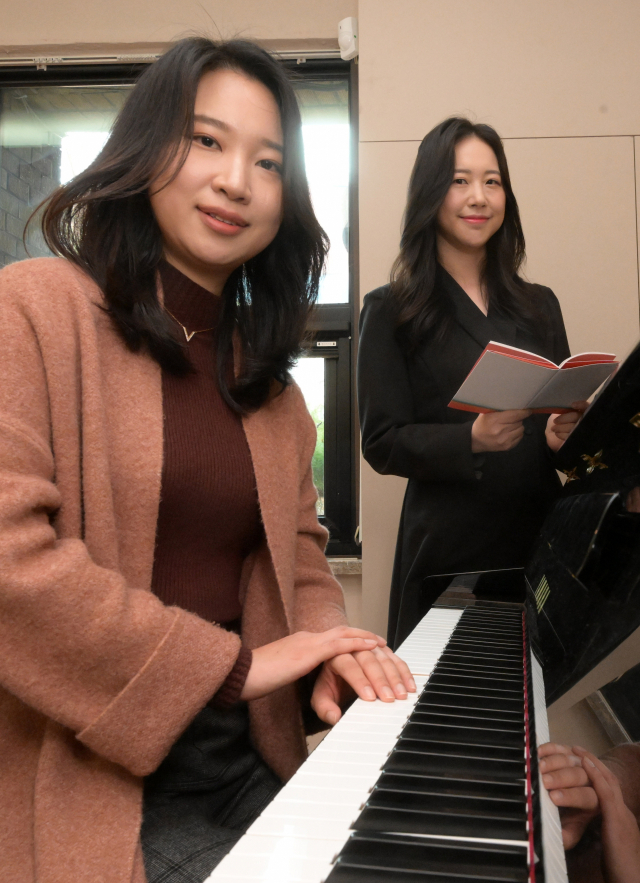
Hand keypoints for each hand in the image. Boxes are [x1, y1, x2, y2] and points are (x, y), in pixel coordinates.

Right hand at [240, 627, 384, 701]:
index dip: (350, 639)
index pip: (331, 638)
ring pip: (345, 638)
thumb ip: (293, 674)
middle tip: (382, 643)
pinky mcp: (308, 652)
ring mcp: (308, 643)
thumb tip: (301, 681)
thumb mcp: (279, 675)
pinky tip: (370, 649)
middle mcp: (307, 638)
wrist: (238, 673)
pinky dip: (357, 645)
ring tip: (383, 648)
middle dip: (363, 638)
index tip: (365, 643)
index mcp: (300, 643)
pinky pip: (339, 646)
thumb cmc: (253, 678)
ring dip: (365, 644)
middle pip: (343, 633)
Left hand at [311, 645, 415, 725]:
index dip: (359, 680)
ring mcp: (368, 647)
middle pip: (368, 658)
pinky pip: (395, 658)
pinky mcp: (382, 651)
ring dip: (394, 676)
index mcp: (334, 655)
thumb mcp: (321, 696)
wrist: (336, 669)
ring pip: (383, 657)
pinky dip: (403, 672)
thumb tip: (334, 717)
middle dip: (380, 679)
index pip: (348, 664)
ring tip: (401, 694)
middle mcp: (352, 647)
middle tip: (388, 698)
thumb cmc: (329, 683)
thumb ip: (324, 707)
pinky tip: (409, 685)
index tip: (369, 697)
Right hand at [471, 409, 530, 452]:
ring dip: (518, 426)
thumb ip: (498, 409)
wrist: (475, 441)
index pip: (515, 415)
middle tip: (512, 419)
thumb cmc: (481, 424)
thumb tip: (514, 403)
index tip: (528, 410)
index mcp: (494, 420)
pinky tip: (510, 432)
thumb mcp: (486, 414)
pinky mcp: (507, 447)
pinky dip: (517, 433)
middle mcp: (500, 431)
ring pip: (521, 429)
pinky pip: (520, 437)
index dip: (523, 412)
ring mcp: (505, 440)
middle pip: (519, 422)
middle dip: (518, 419)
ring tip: (511, 426)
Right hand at [539, 742, 599, 848]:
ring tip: (540, 766)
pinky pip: (562, 747)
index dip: (571, 796)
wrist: (579, 797)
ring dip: (556, 761)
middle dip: (562, 777)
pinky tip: (540, 752)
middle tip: (545, 781)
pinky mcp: (570, 752)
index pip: (587, 796)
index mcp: (595, 801)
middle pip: (580, 775)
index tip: (553, 797)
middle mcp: (592, 780)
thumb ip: (568, 835)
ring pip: (571, 758)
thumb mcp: (573, 830)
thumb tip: (558, 839)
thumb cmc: (573, 816)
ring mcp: (581, 764)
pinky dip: (551, 748)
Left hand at [546, 400, 588, 451]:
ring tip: (554, 428)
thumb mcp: (564, 412)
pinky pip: (570, 436)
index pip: (586, 406)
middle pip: (577, 417)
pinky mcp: (579, 440)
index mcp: (584, 410)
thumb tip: (568, 406)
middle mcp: (587, 420)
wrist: (556, 437)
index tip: (572, 405)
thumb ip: (568, 409)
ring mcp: (585, 431)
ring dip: (561, 428)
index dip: (581, 405)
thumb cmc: (561, 421)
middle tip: (555, 421)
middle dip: (564, 418)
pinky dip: (562, 435)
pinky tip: (557, 434)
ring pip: (574, 427)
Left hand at [579, 748, 639, 882]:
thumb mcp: (611, 848)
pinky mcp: (617, 821)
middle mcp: (624, 814)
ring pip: (608, 781)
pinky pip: (605, 792)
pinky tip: (584, 765)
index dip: (598, 775)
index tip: (585, 762)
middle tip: (578, 749)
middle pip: (611, 780)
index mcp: (622, 820)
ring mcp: (622, 816)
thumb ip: (604, 835)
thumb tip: (591, 830)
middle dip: (595, 763)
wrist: (633, 881)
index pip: (611, 791)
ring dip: (592, 764)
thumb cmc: (623, 871)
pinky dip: (595, 776)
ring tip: (577, 750)